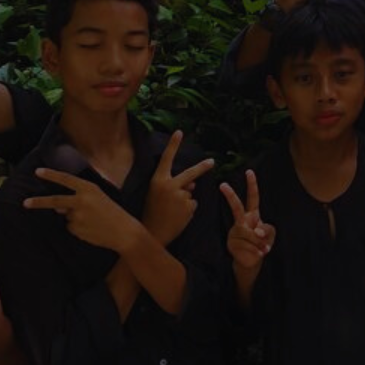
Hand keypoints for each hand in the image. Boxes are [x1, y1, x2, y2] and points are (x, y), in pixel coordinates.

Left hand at [25, 167, 147, 254]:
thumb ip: (80, 197)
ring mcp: (78, 216)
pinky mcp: (76, 230)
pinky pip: (70, 227)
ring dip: (73, 219)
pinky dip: (76, 228)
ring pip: (66, 216)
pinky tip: (90, 229)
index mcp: (89, 189)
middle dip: (38, 202)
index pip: (66, 179)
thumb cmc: (112, 212)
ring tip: (91, 221)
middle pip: (55, 201)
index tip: (37, 172)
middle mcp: (81, 201)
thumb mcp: (99, 197)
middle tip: (25, 203)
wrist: (123, 232)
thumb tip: (58, 207)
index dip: (51, 175)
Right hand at [141, 130, 214, 245]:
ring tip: (171, 211)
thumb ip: (173, 186)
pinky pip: (192, 205)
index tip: (180, 131)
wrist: (152, 233)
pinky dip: (188, 210)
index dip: (173, 145)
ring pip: (190, 194)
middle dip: (202, 167)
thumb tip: (193, 184)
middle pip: (191, 174)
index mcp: (158, 180)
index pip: (166, 159)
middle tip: (212, 161)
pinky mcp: (189, 207)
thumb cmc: (152, 212)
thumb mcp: (158, 195)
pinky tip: (178, 217)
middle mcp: (170, 186)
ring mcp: (181, 196)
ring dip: (185, 200)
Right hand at [220, 170, 275, 276]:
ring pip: (248, 233)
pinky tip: (259, 254)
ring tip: (264, 249)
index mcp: (251, 215)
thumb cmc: (261, 244)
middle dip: (230, 196)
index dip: (252, 185)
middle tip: (222, 184)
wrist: (252, 262)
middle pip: (236, 207)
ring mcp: (234, 232)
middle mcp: (241, 221)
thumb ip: (266, 229)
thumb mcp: (269, 234)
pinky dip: (256, 251)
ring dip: (259, 243)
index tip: (250, 171)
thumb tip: (256, 231)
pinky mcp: (231, 243)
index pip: (252, 198)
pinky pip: (246, 245)